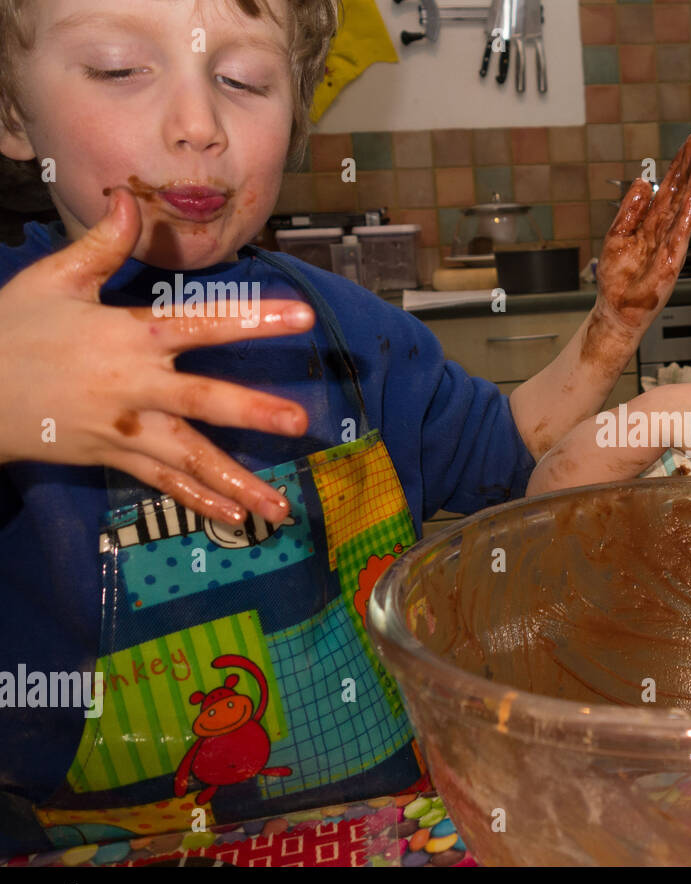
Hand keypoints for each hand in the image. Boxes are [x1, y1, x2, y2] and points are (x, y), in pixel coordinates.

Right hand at [0, 186, 317, 525]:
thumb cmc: (11, 329)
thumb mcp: (53, 279)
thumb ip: (102, 244)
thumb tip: (129, 199)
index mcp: (129, 336)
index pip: (202, 323)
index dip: (253, 319)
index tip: (304, 317)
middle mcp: (135, 387)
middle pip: (203, 401)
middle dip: (253, 412)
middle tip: (300, 422)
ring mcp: (126, 429)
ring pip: (190, 458)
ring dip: (237, 482)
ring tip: (280, 507)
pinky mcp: (114, 459)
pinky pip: (164, 484)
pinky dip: (200, 503)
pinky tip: (238, 520)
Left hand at [592, 134, 690, 339]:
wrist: (617, 310)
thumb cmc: (618, 280)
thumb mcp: (617, 235)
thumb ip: (630, 209)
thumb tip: (640, 182)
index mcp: (652, 224)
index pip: (668, 190)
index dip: (678, 167)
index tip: (688, 145)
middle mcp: (664, 231)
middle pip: (680, 193)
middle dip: (689, 167)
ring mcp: (670, 245)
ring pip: (686, 209)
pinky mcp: (671, 261)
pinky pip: (680, 234)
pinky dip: (686, 215)